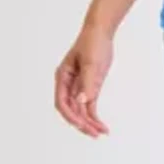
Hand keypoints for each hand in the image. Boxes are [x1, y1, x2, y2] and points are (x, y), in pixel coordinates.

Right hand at [54, 22, 112, 137]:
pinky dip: (95, 116)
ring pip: (81, 110)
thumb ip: (87, 81)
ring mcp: (79, 86)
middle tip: (94, 133)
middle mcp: (69, 84)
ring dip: (89, 122)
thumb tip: (82, 101)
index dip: (69, 115)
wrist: (101, 31)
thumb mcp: (90, 61)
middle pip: (71, 109)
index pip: (62, 102)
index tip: (80, 123)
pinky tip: (102, 126)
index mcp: (62, 77)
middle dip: (81, 122)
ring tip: (101, 133)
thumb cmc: (92, 42)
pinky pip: (90, 105)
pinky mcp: (90, 87)